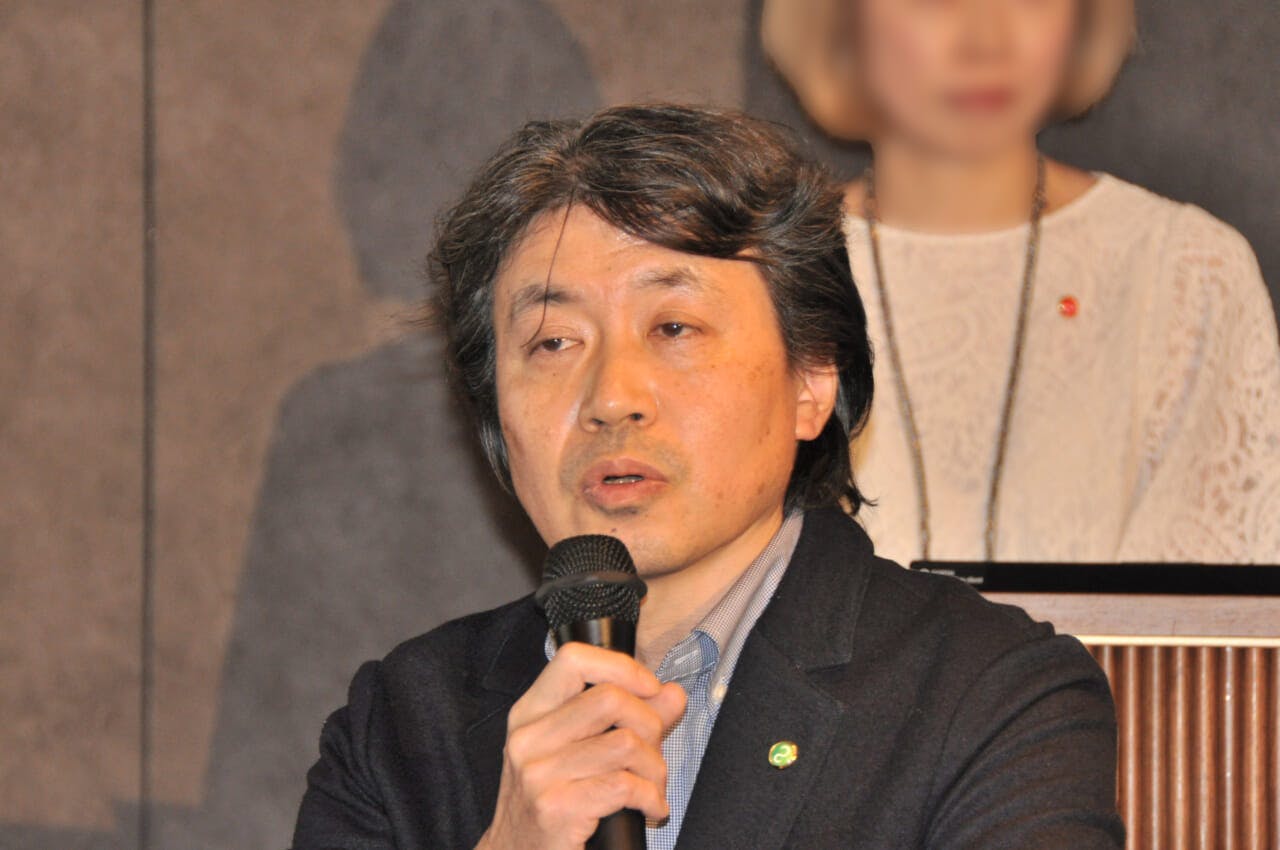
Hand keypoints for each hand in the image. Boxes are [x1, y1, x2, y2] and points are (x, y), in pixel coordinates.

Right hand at [475, 642, 686, 849]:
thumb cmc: (549, 804)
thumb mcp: (578, 753)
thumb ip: (627, 719)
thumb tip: (672, 693)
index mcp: (530, 713)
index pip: (573, 660)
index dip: (621, 667)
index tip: (649, 689)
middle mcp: (528, 738)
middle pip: (609, 699)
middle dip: (650, 724)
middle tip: (654, 751)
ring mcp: (538, 773)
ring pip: (624, 744)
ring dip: (655, 769)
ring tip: (653, 786)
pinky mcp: (556, 808)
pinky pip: (624, 786)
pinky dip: (651, 798)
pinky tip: (650, 808)